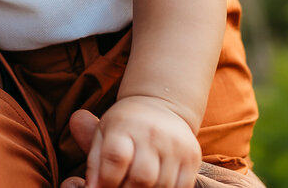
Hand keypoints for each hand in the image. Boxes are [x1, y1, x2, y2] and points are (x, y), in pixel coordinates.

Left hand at [70, 97, 199, 187]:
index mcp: (125, 125)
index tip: (102, 187)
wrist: (161, 106)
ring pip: (161, 185)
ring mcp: (175, 145)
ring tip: (135, 186)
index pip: (116, 157)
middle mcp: (153, 133)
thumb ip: (95, 160)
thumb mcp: (103, 133)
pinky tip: (154, 185)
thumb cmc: (125, 125)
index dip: (107, 180)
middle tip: (120, 187)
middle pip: (141, 177)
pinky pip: (181, 186)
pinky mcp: (192, 157)